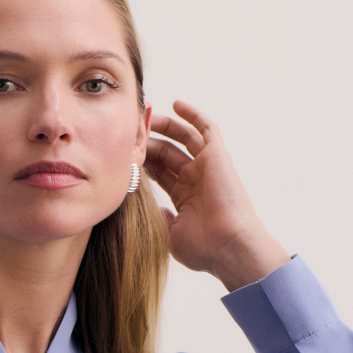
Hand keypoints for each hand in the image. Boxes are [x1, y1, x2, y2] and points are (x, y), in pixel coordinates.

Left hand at [144, 100, 290, 291]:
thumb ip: (161, 218)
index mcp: (185, 197)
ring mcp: (207, 167)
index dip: (143, 160)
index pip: (160, 172)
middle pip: (168, 153)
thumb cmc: (203, 249)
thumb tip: (154, 209)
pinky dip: (193, 115)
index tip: (123, 152)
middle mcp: (196, 179)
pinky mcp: (217, 156)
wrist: (228, 247)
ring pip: (183, 138)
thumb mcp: (171, 234)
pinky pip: (206, 128)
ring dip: (165, 126)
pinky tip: (175, 104)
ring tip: (145, 115)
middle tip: (129, 130)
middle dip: (149, 141)